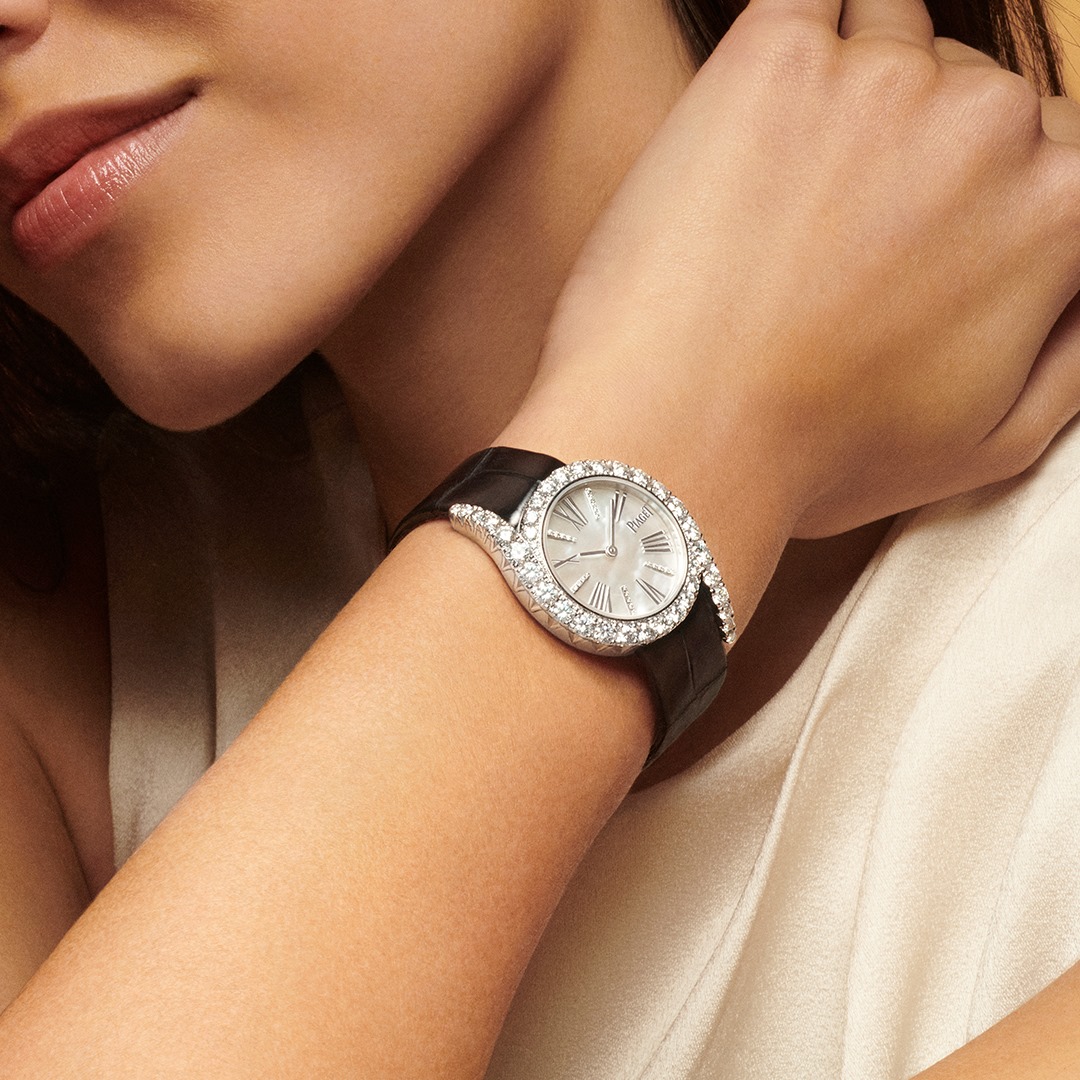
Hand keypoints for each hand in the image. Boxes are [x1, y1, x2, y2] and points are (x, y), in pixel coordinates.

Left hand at [504, 0, 1079, 554]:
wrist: (678, 439)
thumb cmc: (822, 457)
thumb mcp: (997, 440)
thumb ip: (1079, 345)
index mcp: (1059, 206)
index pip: (1054, 153)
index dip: (986, 198)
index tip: (924, 235)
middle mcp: (987, 122)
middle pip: (974, 92)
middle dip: (921, 149)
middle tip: (840, 230)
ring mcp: (877, 79)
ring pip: (892, 38)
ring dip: (856, 91)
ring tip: (789, 183)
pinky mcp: (770, 59)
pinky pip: (807, 1)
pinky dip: (794, 39)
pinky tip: (767, 98)